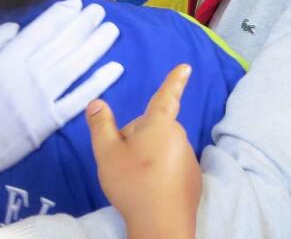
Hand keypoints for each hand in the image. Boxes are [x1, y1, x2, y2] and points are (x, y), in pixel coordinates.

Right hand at [0, 0, 123, 188]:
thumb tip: (17, 27)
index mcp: (8, 60)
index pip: (41, 30)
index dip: (61, 15)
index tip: (76, 3)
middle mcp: (29, 75)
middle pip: (63, 44)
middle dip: (84, 24)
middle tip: (100, 11)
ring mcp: (42, 98)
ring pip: (75, 66)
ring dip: (96, 46)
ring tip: (111, 30)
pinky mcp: (51, 121)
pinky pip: (79, 98)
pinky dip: (98, 83)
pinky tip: (114, 68)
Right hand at [88, 64, 199, 238]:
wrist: (161, 224)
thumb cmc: (133, 183)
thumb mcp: (107, 153)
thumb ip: (101, 125)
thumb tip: (97, 102)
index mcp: (159, 125)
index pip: (166, 96)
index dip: (174, 80)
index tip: (186, 67)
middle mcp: (179, 137)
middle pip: (153, 128)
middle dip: (137, 138)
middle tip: (122, 160)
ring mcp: (188, 159)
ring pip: (161, 149)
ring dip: (148, 156)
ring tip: (136, 179)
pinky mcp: (193, 180)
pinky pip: (172, 167)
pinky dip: (160, 174)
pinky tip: (150, 190)